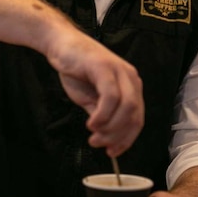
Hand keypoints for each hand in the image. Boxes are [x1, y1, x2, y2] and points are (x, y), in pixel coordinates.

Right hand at [44, 26, 143, 156]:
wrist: (59, 44)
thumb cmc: (75, 69)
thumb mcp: (90, 98)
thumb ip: (101, 115)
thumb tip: (107, 137)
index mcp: (130, 85)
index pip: (137, 119)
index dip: (127, 139)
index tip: (113, 152)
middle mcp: (130, 77)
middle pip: (135, 116)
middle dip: (118, 136)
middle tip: (99, 144)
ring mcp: (119, 71)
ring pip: (127, 108)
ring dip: (110, 128)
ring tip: (93, 135)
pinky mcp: (105, 67)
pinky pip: (111, 97)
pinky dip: (103, 115)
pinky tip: (91, 123)